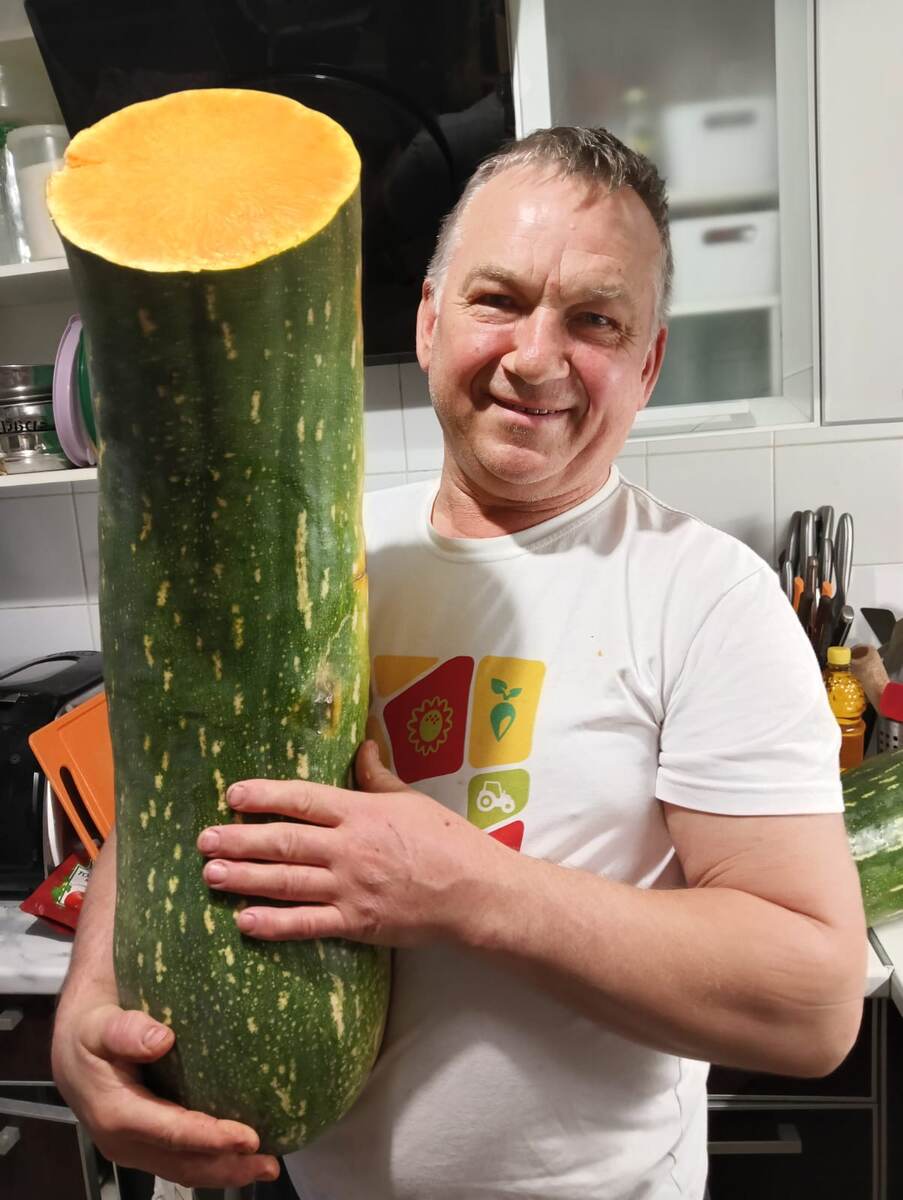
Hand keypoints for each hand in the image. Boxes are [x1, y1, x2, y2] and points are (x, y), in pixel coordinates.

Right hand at [52, 1000, 279, 1187]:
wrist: (72, 1044)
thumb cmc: (90, 1029)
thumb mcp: (101, 1024)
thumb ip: (127, 1031)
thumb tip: (161, 1039)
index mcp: (116, 1114)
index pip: (172, 1133)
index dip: (212, 1138)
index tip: (248, 1137)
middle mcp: (123, 1140)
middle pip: (182, 1162)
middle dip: (227, 1166)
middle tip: (269, 1163)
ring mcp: (133, 1146)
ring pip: (183, 1168)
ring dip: (224, 1170)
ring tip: (264, 1166)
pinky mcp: (143, 1142)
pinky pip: (179, 1159)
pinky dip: (210, 1161)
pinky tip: (238, 1154)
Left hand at [197, 740, 511, 945]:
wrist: (474, 892)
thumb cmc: (446, 840)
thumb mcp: (411, 800)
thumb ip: (379, 776)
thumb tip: (363, 745)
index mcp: (360, 812)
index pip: (302, 799)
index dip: (264, 796)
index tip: (232, 794)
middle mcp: (348, 848)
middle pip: (283, 841)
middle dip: (239, 840)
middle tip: (204, 839)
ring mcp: (349, 887)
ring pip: (286, 882)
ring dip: (244, 879)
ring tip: (210, 874)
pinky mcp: (356, 922)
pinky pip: (306, 924)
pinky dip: (273, 924)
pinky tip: (244, 922)